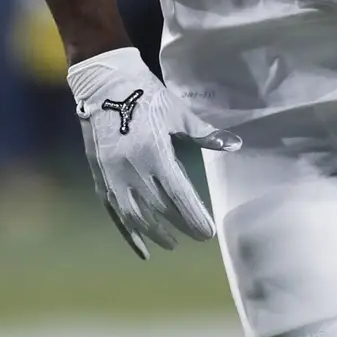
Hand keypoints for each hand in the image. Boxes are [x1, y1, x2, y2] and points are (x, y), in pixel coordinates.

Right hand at [67, 47, 238, 255]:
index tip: (207, 232)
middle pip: (159, 209)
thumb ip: (205, 133)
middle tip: (199, 235)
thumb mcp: (178, 112)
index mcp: (153, 152)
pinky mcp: (101, 178)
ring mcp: (113, 176)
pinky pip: (115, 213)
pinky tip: (143, 252)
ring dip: (156, 233)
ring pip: (136, 216)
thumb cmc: (146, 95)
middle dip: (181, 225)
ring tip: (173, 243)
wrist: (103, 84)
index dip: (193, 216)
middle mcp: (131, 169)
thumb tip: (235, 144)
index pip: (178, 195)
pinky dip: (129, 235)